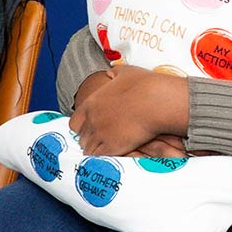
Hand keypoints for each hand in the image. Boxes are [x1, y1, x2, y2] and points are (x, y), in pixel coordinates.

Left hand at [69, 66, 189, 155]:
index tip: (93, 128)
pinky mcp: (112, 147)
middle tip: (103, 140)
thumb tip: (109, 73)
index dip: (83, 126)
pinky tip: (114, 154)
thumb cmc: (145, 86)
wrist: (157, 101)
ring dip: (97, 150)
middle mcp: (92, 120)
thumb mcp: (126, 73)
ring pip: (89, 149)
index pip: (75, 122)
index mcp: (92, 103)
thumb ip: (114, 73)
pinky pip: (100, 157)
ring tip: (109, 149)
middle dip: (90, 140)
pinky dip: (105, 158)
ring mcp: (101, 135)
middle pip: (82, 137)